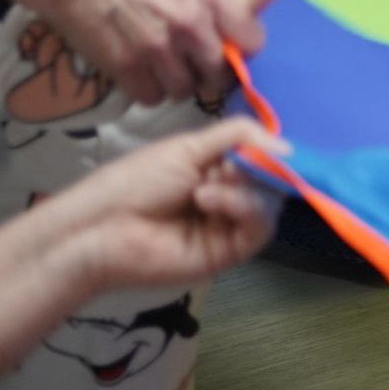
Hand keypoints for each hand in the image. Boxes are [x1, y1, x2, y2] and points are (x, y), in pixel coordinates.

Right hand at [39, 0, 260, 104]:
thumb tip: (228, 30)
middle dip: (209, 75)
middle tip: (195, 68)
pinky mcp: (126, 67)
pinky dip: (146, 91)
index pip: (252, 40)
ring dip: (176, 85)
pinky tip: (139, 74)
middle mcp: (190, 25)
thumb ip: (208, 5)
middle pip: (219, 74)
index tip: (232, 53)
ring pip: (185, 90)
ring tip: (162, 69)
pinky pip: (151, 97)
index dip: (242, 51)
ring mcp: (158, 48)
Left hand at [50, 118, 286, 298]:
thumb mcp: (187, 146)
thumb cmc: (135, 182)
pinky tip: (211, 200)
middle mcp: (226, 197)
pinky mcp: (228, 253)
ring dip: (245, 189)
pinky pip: (257, 229)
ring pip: (269, 205)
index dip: (271, 152)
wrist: (99, 230)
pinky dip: (244, 208)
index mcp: (215, 169)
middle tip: (231, 166)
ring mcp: (228, 226)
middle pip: (271, 182)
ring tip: (206, 189)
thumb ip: (239, 136)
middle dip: (258, 169)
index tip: (276, 145)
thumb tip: (289, 147)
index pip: (261, 159)